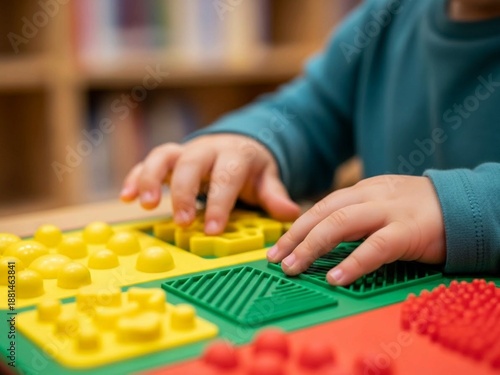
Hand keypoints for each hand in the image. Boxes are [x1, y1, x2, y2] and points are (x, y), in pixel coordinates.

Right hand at [120, 134, 300, 233]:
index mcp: (234, 155)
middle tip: (183, 221)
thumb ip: (274, 195)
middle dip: (184, 192)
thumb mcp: (267, 178)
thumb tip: (291, 214)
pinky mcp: (169, 158)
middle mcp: (207, 150)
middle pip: (190, 163)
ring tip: (143, 204)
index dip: (220, 202)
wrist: (236, 143)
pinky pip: (147, 162)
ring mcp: (185, 152)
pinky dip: (135, 177)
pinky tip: (126, 197)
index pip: (226, 177)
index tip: (213, 230)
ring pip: (163, 156)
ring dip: (150, 179)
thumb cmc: (250, 167)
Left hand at [267, 175, 445, 285]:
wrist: (464, 204)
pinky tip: (336, 278)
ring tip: (294, 267)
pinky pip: (376, 246)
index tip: (279, 246)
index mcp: (363, 189)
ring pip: (341, 223)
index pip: (321, 205)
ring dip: (312, 246)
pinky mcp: (409, 230)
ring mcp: (390, 211)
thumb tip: (322, 238)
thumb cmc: (418, 211)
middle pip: (324, 212)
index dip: (297, 226)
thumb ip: (355, 216)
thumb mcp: (382, 204)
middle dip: (296, 236)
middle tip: (276, 259)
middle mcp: (371, 195)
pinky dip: (353, 263)